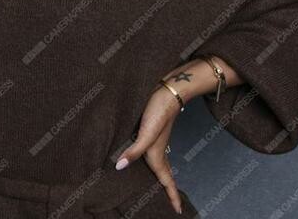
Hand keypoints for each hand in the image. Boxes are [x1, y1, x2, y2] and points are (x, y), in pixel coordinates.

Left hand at [115, 83, 183, 214]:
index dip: (172, 195)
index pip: (167, 180)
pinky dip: (153, 160)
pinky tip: (145, 156)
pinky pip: (154, 152)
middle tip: (171, 202)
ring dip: (162, 175)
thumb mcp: (146, 133)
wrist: (168, 92)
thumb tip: (119, 167)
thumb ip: (133, 151)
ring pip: (160, 163)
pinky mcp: (153, 130)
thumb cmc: (159, 112)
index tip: (178, 210)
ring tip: (159, 184)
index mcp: (157, 154)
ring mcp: (156, 140)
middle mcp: (158, 149)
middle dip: (168, 189)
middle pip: (165, 174)